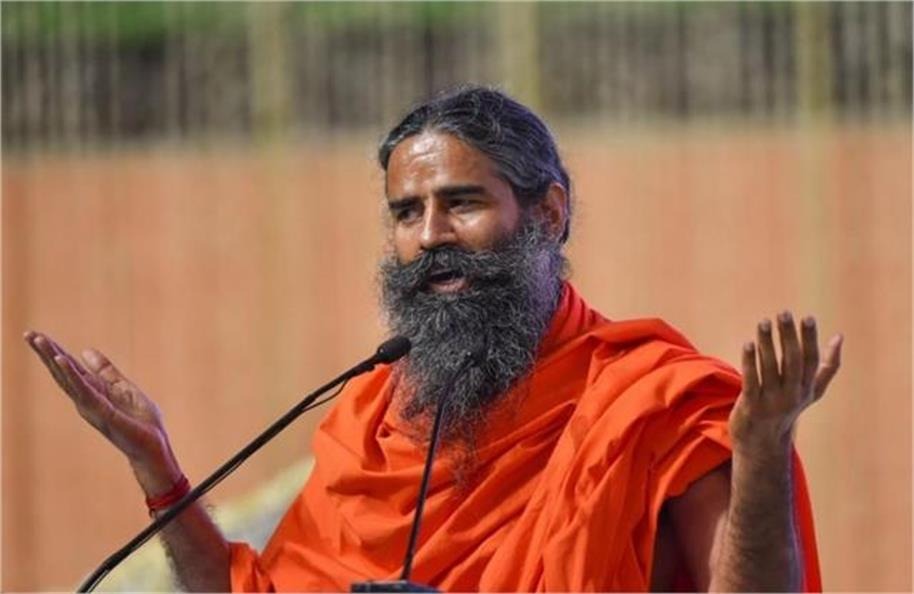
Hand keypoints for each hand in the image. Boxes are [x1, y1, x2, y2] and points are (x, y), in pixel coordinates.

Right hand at [23, 331, 181, 490]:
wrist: (154, 446)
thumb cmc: (141, 421)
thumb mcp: (124, 388)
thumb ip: (106, 371)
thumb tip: (86, 350)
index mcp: (94, 391)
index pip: (70, 368)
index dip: (54, 351)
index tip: (36, 335)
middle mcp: (87, 399)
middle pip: (62, 372)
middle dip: (46, 353)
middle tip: (28, 334)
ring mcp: (93, 406)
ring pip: (68, 379)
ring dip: (53, 358)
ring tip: (40, 341)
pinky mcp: (104, 412)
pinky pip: (86, 391)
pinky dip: (72, 375)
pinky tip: (61, 360)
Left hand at [729, 312, 842, 452]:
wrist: (762, 442)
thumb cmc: (787, 408)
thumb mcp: (811, 391)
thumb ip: (827, 366)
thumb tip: (839, 336)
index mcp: (807, 388)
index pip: (811, 361)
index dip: (810, 339)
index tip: (807, 317)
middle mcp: (792, 395)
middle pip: (792, 362)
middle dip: (788, 336)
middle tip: (783, 314)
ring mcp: (772, 401)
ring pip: (770, 368)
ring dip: (767, 344)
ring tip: (763, 323)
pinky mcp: (751, 405)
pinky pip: (751, 380)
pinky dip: (750, 362)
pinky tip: (748, 343)